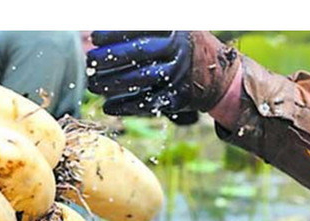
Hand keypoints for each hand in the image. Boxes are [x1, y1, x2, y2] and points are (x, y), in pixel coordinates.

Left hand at [86, 31, 239, 117]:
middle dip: (110, 58)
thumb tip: (107, 25)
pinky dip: (126, 106)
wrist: (220, 77)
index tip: (95, 37)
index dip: (116, 33)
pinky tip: (108, 107)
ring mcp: (180, 75)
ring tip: (93, 85)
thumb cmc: (183, 50)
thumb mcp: (173, 31)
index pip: (141, 28)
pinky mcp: (179, 98)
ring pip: (141, 79)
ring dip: (113, 83)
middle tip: (89, 62)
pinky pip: (148, 102)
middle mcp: (179, 50)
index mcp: (175, 30)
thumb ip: (145, 29)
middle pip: (139, 53)